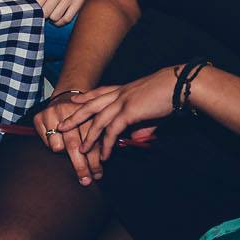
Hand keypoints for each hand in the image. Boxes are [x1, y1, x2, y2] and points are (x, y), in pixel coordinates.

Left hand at [31, 0, 95, 24]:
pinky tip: (59, 18)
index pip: (37, 4)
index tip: (35, 11)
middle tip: (44, 13)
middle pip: (46, 12)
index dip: (35, 10)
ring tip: (52, 14)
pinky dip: (61, 22)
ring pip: (56, 17)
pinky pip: (67, 19)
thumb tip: (27, 4)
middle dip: (43, 15)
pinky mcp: (79, 1)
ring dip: (52, 19)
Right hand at [32, 93, 104, 184]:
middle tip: (85, 181)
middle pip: (73, 145)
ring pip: (58, 146)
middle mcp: (69, 110)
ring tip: (71, 157)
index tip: (98, 175)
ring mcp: (53, 112)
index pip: (91, 140)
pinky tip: (59, 143)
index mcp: (88, 111)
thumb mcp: (96, 121)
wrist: (67, 96)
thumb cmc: (84, 116)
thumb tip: (100, 168)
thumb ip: (99, 138)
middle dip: (80, 166)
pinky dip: (53, 147)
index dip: (95, 160)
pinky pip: (46, 142)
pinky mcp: (39, 117)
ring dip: (66, 156)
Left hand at [55, 67, 178, 160]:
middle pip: (91, 105)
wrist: (177, 85)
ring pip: (98, 120)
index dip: (86, 97)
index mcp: (124, 89)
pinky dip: (106, 144)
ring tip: (80, 150)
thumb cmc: (168, 94)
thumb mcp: (151, 110)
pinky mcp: (128, 111)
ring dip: (88, 137)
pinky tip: (104, 155)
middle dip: (75, 116)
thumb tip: (136, 137)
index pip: (99, 92)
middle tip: (62, 126)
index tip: (74, 100)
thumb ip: (142, 124)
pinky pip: (112, 130)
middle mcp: (119, 93)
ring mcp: (122, 101)